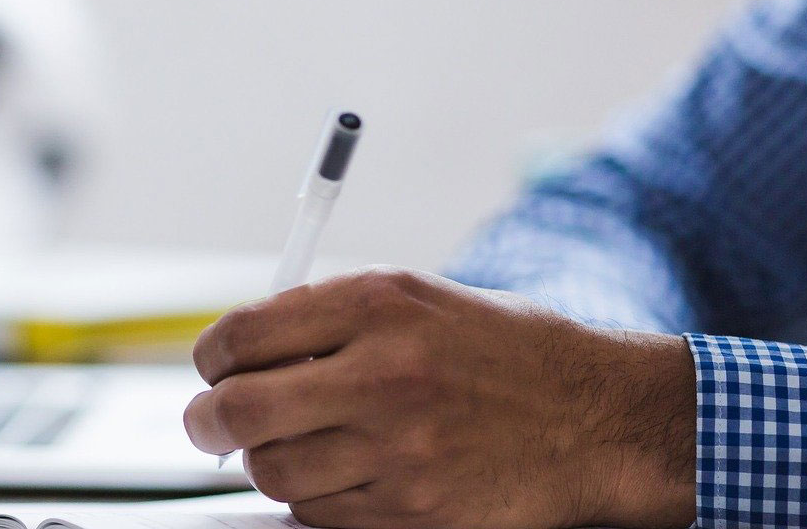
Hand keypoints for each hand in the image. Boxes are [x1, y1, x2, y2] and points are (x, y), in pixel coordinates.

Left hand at [183, 267, 694, 528]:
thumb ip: (332, 316)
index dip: (211, 358)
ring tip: (295, 446)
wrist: (597, 418)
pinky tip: (345, 475)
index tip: (213, 369)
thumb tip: (244, 349)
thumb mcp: (421, 299)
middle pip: (239, 412)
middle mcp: (383, 374)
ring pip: (273, 473)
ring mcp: (398, 450)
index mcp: (379, 304)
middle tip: (211, 424)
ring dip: (269, 463)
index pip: (243, 335)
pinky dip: (316, 501)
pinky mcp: (413, 513)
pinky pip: (320, 517)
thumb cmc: (508, 353)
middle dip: (209, 421)